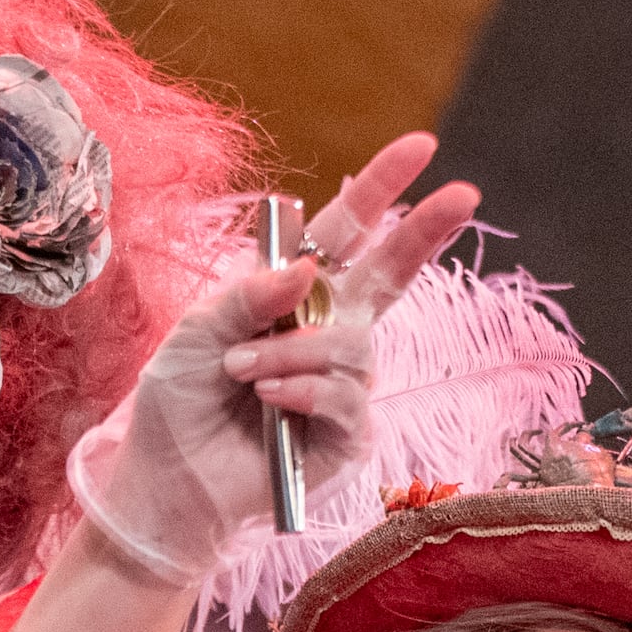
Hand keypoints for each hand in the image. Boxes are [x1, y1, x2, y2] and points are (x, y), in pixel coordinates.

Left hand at [61, 131, 481, 581]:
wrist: (168, 483)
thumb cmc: (180, 403)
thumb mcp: (197, 333)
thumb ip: (248, 295)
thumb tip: (307, 265)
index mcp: (295, 298)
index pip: (346, 235)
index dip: (382, 190)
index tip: (421, 148)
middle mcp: (329, 335)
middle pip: (390, 274)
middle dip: (424, 231)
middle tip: (463, 194)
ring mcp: (343, 385)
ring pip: (349, 345)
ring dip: (290, 353)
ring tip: (240, 373)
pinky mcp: (347, 436)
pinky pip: (344, 398)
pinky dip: (301, 391)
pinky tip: (268, 402)